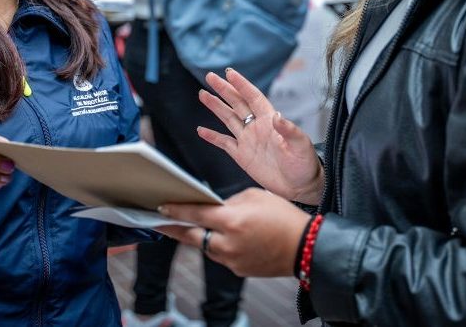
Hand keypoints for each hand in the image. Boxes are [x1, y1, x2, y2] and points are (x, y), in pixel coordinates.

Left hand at [158, 188, 309, 277]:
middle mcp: (228, 243)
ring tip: (194, 225)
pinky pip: (221, 256)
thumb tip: (216, 206)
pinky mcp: (239, 269)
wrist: (304, 246)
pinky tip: (224, 237)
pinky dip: (219, 246)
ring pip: (207, 247)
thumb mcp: (255, 196)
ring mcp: (232, 260)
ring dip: (201, 236)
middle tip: (162, 222)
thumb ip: (231, 201)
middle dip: (175, 228)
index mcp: (232, 220)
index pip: (196, 214)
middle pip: (193, 236)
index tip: (162, 207)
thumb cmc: (283, 216)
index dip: (177, 210)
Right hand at [199, 69, 323, 202]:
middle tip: (210, 77)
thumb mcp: (301, 145)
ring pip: (228, 119)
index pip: (253, 97)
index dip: (241, 85)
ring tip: (203, 94)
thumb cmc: (304, 163)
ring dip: (216, 107)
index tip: (229, 73)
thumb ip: (289, 130)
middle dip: (223, 90)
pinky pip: (224, 143)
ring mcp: (248, 140)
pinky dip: (212, 137)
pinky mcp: (242, 156)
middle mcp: (257, 126)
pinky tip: (201, 130)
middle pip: (237, 103)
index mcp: (270, 120)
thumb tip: (277, 115)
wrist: (300, 186)